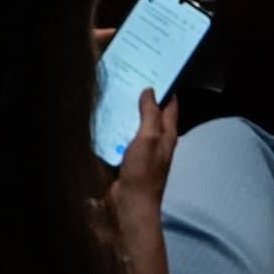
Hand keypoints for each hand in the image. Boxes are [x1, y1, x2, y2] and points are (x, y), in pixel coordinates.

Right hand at [110, 84, 179, 208]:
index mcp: (167, 135)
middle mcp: (155, 140)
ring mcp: (140, 150)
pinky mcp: (125, 158)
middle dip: (142, 96)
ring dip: (126, 110)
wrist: (128, 205)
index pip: (171, 105)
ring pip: (134, 123)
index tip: (156, 68)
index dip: (166, 88)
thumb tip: (150, 90)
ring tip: (113, 90)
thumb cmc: (143, 173)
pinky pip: (120, 136)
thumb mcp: (148, 138)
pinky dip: (114, 125)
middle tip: (129, 74)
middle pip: (151, 113)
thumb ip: (150, 114)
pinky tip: (103, 115)